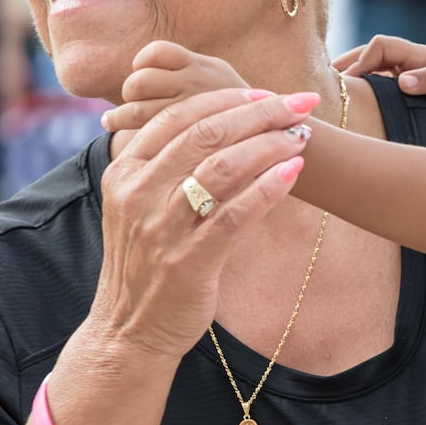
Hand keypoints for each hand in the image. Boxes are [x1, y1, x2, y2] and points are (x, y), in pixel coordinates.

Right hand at [92, 87, 319, 360]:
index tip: (268, 93)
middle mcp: (138, 193)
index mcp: (124, 171)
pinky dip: (269, 188)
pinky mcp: (189, 262)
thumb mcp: (137, 205)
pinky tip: (294, 173)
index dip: (228, 98)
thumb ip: (165, 164)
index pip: (179, 116)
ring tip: (301, 136)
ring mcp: (162, 229)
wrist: (128, 331)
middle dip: (260, 112)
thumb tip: (221, 121)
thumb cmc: (145, 261)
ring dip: (269, 145)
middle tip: (299, 104)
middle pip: (206, 133)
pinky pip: (236, 215)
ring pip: (223, 167)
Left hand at [102, 40, 251, 131]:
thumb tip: (142, 75)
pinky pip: (144, 128)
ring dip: (123, 113)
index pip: (157, 52)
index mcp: (204, 66)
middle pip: (141, 79)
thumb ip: (189, 75)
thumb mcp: (221, 85)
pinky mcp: (186, 137)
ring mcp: (192, 112)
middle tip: (133, 103)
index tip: (142, 74)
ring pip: (138, 106)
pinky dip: (124, 126)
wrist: (272, 143)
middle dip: (132, 91)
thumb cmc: (236, 118)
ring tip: (114, 119)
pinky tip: (114, 128)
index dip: (142, 63)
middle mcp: (198, 84)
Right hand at [333, 34, 425, 110]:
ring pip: (371, 70)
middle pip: (368, 55)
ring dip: (352, 79)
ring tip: (332, 98)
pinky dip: (364, 92)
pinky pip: (379, 85)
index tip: (351, 82)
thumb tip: (402, 83)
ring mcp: (407, 73)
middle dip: (346, 66)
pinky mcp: (409, 88)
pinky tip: (354, 109)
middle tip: (324, 85)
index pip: (379, 46)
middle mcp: (408, 60)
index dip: (362, 60)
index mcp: (416, 53)